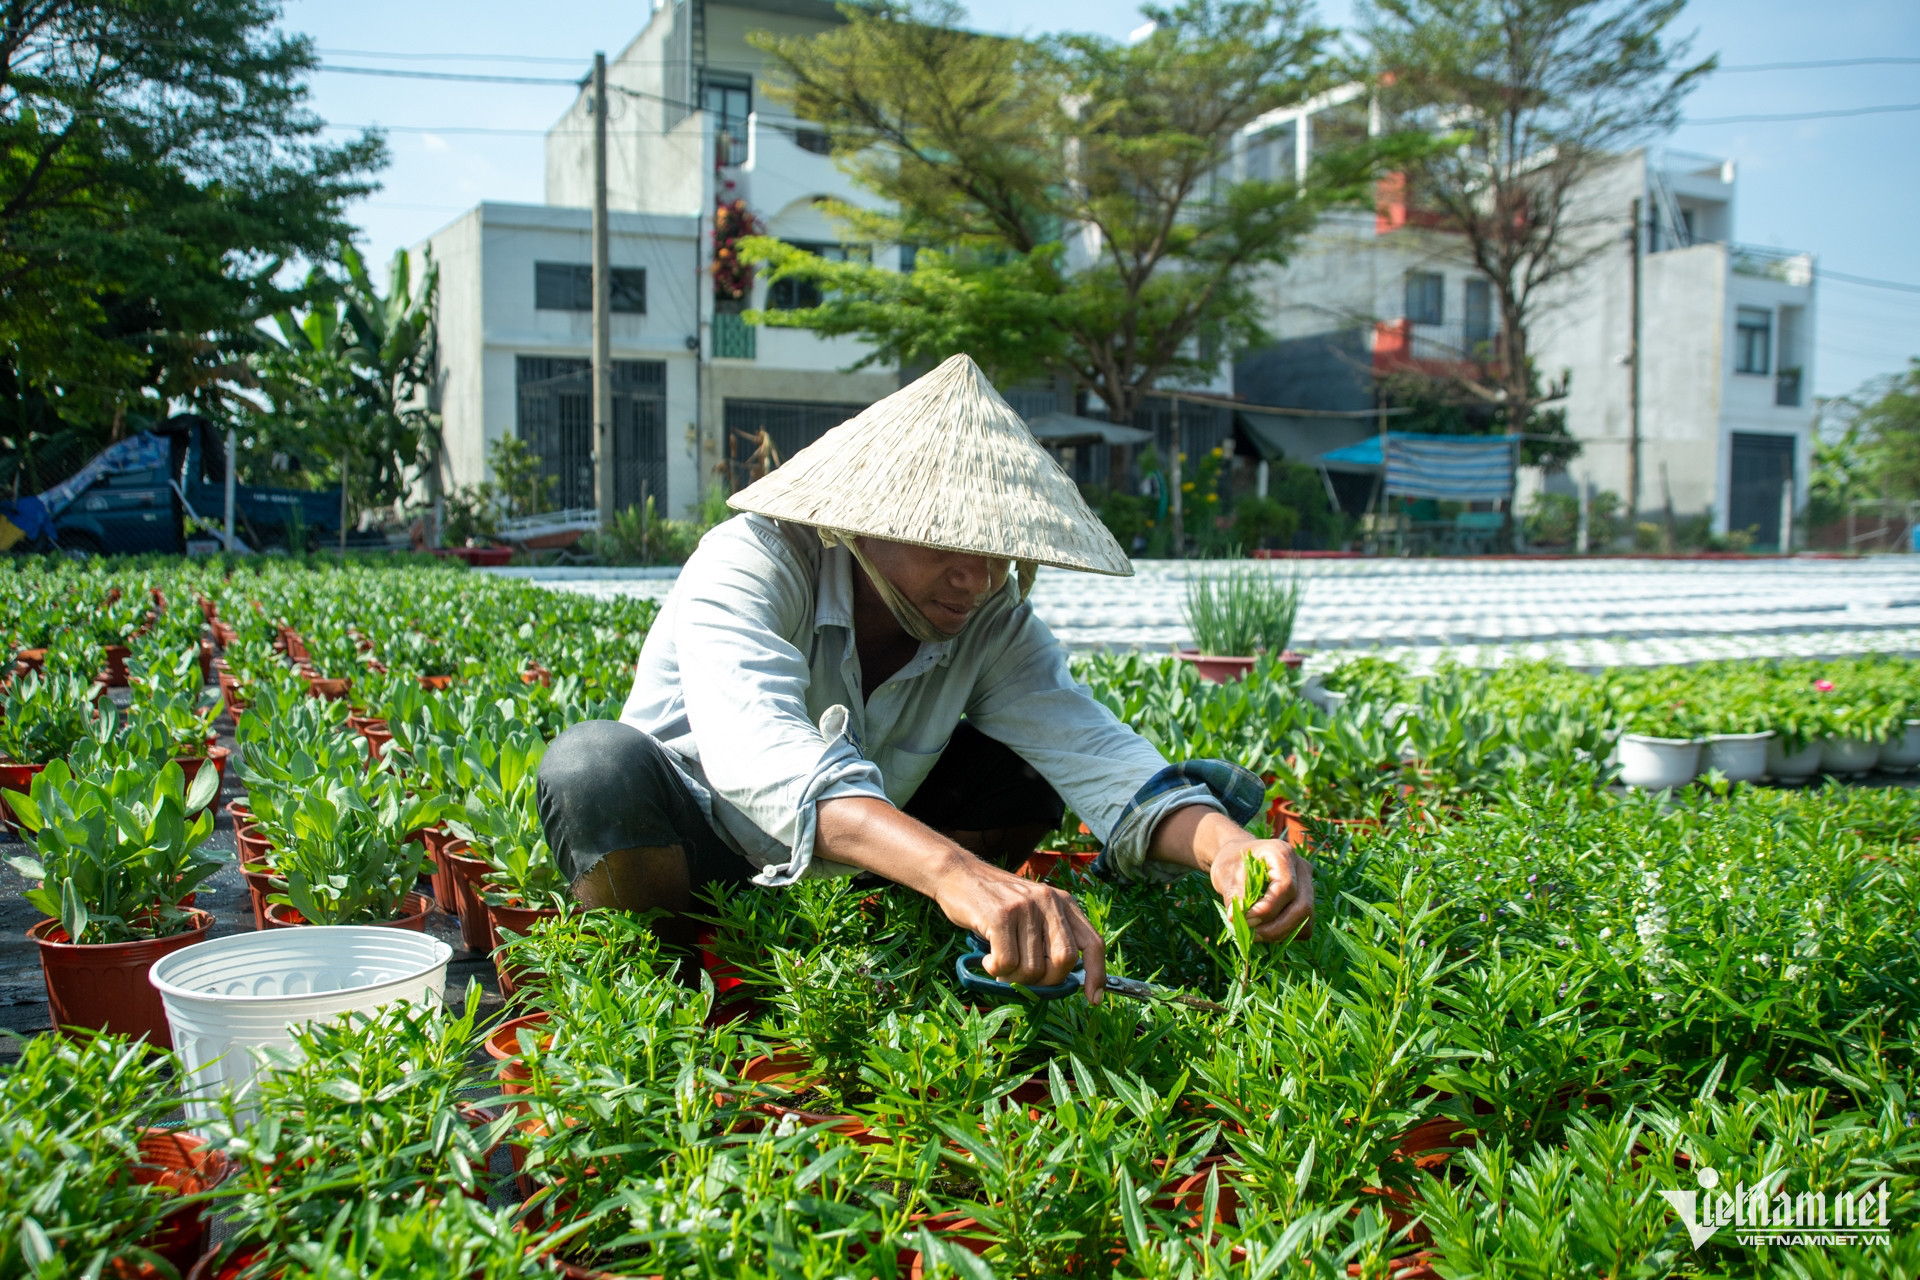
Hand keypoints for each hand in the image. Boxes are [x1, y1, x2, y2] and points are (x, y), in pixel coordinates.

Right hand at [934, 860, 1107, 1003]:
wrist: (959, 874)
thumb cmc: (995, 902)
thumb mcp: (1033, 911)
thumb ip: (1050, 938)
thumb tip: (1061, 983)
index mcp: (1063, 902)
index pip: (1093, 943)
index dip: (1097, 975)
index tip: (1092, 999)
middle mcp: (1049, 901)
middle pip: (1064, 961)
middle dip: (1046, 981)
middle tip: (1024, 977)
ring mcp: (1025, 907)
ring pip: (1033, 968)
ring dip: (1013, 977)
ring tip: (999, 962)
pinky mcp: (1000, 916)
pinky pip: (1007, 963)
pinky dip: (995, 969)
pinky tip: (987, 958)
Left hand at [1210, 837, 1313, 942]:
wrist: (1238, 862)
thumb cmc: (1232, 865)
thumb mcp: (1226, 874)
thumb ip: (1234, 895)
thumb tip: (1236, 918)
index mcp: (1281, 853)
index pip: (1286, 887)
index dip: (1267, 909)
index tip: (1246, 919)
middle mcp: (1301, 868)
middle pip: (1303, 906)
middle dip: (1277, 927)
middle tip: (1251, 935)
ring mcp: (1308, 885)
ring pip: (1306, 918)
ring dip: (1282, 933)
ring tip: (1256, 935)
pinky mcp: (1307, 901)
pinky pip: (1305, 926)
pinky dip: (1287, 934)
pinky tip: (1266, 931)